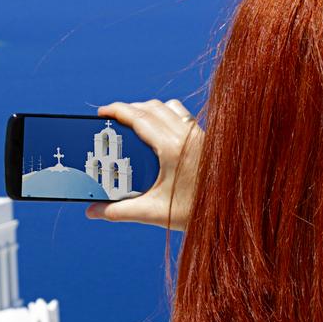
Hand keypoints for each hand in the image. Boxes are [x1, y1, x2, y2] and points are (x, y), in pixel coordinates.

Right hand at [86, 99, 202, 232]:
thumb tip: (92, 212)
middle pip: (151, 107)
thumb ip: (120, 211)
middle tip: (111, 121)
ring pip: (168, 107)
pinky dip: (167, 114)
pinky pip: (182, 115)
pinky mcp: (206, 138)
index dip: (118, 110)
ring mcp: (198, 134)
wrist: (230, 214)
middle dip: (128, 109)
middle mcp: (186, 135)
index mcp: (172, 147)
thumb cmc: (195, 213)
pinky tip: (159, 129)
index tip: (102, 112)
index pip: (140, 117)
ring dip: (148, 109)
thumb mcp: (154, 212)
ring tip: (133, 122)